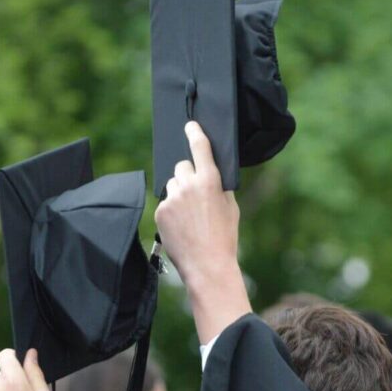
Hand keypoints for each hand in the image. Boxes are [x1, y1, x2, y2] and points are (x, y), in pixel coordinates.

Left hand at [154, 122, 251, 342]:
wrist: (207, 265)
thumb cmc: (224, 237)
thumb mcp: (230, 207)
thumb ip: (219, 187)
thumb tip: (210, 175)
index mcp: (210, 181)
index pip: (200, 147)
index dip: (194, 133)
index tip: (189, 126)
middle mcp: (188, 185)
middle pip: (182, 166)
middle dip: (187, 176)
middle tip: (195, 196)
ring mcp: (172, 198)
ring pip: (172, 184)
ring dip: (178, 193)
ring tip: (189, 216)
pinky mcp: (160, 211)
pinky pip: (164, 202)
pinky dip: (171, 210)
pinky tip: (181, 226)